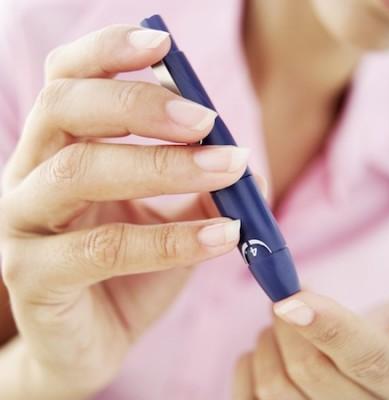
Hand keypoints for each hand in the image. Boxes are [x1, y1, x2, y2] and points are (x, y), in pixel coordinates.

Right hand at [0, 25, 252, 398]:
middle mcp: (29, 177)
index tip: (165, 45)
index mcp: (58, 152)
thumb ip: (196, 185)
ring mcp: (23, 226)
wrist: (93, 340)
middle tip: (205, 118)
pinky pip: (105, 248)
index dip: (109, 52)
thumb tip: (242, 157)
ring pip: (79, 172)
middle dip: (139, 103)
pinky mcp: (34, 277)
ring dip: (161, 164)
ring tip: (228, 166)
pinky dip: (172, 239)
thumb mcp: (166, 218)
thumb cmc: (129, 273)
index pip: (67, 80)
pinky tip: (224, 235)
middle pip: (66, 109)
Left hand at [233, 291, 388, 399]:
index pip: (366, 358)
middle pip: (308, 368)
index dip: (326, 327)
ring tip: (278, 330)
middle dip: (284, 322)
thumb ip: (360, 313)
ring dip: (267, 343)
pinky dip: (248, 365)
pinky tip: (265, 354)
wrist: (367, 381)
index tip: (288, 302)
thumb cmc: (380, 343)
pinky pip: (248, 397)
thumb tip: (299, 298)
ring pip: (275, 386)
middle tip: (283, 301)